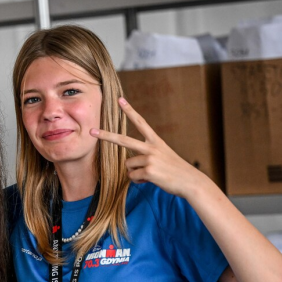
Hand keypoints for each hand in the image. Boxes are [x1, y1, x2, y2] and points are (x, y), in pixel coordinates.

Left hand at [89, 97, 207, 198]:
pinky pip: (132, 177)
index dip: (130, 111)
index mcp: (155, 141)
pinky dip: (139, 181)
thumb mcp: (163, 158)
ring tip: (151, 175)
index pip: (141, 122)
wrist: (190, 182)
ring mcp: (149, 159)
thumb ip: (147, 157)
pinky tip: (151, 180)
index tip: (120, 99)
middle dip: (106, 136)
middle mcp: (151, 147)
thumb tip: (131, 168)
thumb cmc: (175, 171)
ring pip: (128, 166)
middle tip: (91, 131)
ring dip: (136, 173)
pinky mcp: (149, 171)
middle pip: (123, 140)